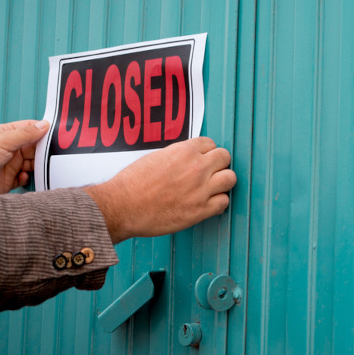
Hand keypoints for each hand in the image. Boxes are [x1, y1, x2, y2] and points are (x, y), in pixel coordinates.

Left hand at [0, 120, 49, 206]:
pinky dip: (26, 178)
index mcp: (6, 134)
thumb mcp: (3, 140)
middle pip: (33, 147)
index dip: (42, 130)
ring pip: (31, 164)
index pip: (29, 129)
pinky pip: (24, 179)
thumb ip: (26, 134)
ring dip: (36, 165)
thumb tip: (44, 125)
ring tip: (40, 165)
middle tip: (54, 152)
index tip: (57, 133)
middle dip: (42, 150)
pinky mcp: (7, 181)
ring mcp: (8, 165)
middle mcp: (8, 149)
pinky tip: (22, 177)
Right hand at [84, 137, 236, 242]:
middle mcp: (196, 168)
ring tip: (212, 187)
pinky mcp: (200, 210)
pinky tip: (208, 203)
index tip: (202, 159)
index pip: (210, 143)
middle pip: (225, 157)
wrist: (123, 206)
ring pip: (230, 178)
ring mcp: (201, 189)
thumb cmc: (133, 184)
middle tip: (210, 172)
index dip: (206, 152)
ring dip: (222, 182)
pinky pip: (224, 202)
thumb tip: (187, 158)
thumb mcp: (155, 156)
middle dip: (218, 164)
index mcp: (184, 151)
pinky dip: (218, 203)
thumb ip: (177, 155)